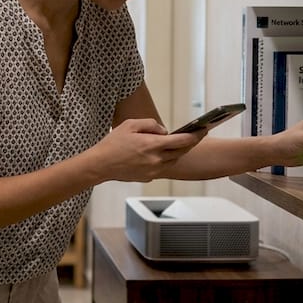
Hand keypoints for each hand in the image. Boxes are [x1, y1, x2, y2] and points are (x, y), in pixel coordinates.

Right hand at [88, 118, 207, 182]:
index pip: (181, 140)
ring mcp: (153, 171)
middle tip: (198, 135)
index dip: (195, 135)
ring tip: (181, 143)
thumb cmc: (112, 144)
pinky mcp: (148, 178)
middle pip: (181, 151)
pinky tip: (162, 153)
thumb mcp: (130, 125)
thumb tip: (164, 131)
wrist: (100, 165)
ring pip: (173, 160)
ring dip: (178, 152)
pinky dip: (165, 160)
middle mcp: (156, 160)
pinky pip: (162, 167)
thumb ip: (151, 124)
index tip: (203, 130)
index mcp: (152, 145)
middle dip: (191, 143)